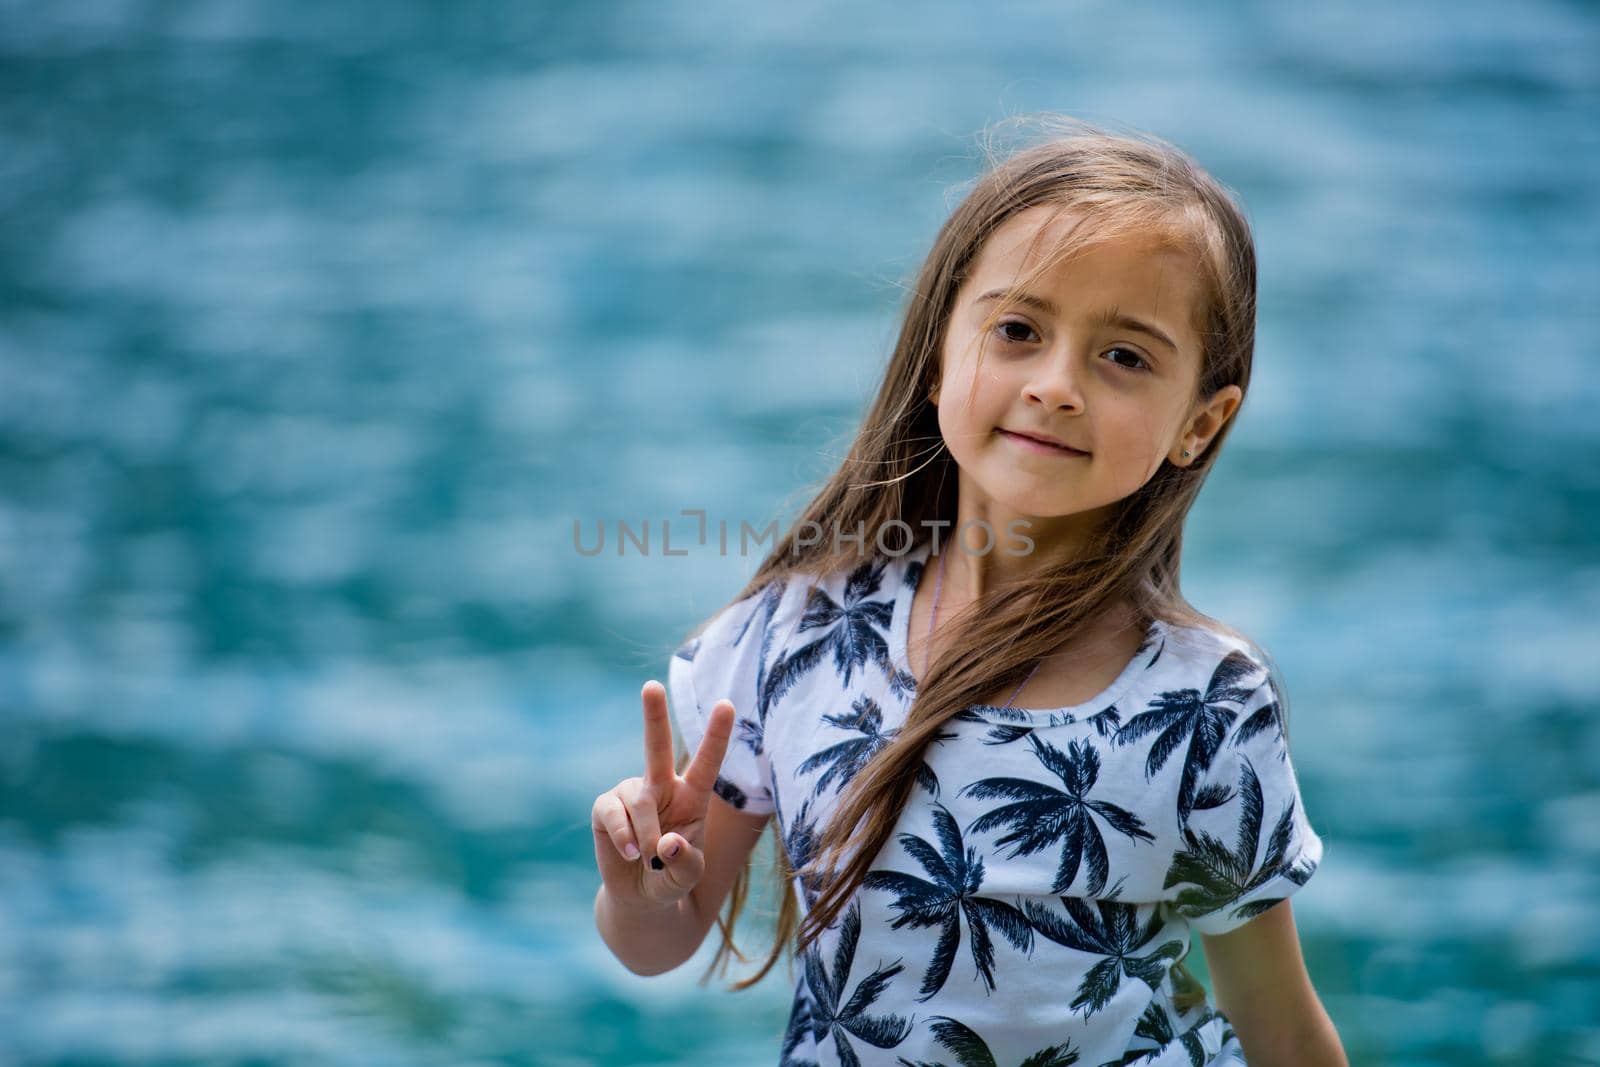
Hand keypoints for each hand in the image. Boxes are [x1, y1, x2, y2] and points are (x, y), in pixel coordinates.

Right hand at [591, 679, 734, 908]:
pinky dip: (623, 836)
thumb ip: (684, 862)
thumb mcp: (687, 875)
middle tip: (651, 685)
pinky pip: (613, 814)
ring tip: (647, 857)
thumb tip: (665, 842)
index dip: (716, 735)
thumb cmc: (672, 876)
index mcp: (692, 796)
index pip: (707, 763)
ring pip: (639, 803)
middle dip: (653, 715)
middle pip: (656, 747)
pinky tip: (629, 854)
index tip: (727, 704)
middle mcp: (661, 786)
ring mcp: (632, 793)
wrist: (641, 896)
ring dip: (645, 835)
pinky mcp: (606, 807)